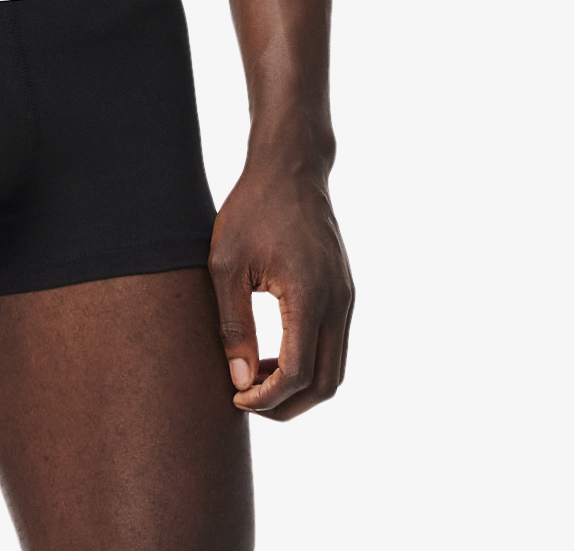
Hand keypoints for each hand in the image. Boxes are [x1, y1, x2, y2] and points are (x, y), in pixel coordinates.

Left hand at [209, 166, 353, 419]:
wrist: (290, 167)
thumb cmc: (252, 208)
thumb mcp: (227, 264)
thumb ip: (234, 325)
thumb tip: (241, 383)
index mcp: (310, 296)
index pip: (297, 373)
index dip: (266, 398)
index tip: (235, 399)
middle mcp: (338, 302)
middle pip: (326, 385)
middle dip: (287, 406)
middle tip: (247, 401)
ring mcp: (346, 298)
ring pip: (335, 370)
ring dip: (300, 388)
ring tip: (257, 380)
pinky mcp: (344, 292)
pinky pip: (335, 346)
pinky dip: (309, 364)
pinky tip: (273, 354)